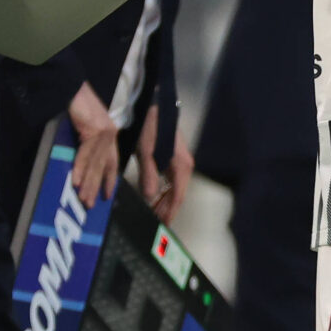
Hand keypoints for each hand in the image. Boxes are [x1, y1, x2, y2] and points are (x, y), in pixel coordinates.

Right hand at [66, 84, 120, 208]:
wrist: (70, 87)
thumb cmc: (74, 105)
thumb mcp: (84, 127)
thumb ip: (86, 143)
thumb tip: (80, 164)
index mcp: (109, 134)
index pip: (112, 162)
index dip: (109, 179)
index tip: (107, 196)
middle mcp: (110, 134)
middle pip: (104, 167)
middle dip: (97, 187)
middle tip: (91, 206)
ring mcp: (104, 132)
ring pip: (95, 163)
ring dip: (88, 182)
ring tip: (83, 199)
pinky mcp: (95, 129)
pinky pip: (86, 153)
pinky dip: (80, 168)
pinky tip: (75, 181)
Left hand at [134, 106, 191, 221]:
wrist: (154, 106)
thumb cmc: (151, 127)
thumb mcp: (146, 152)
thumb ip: (148, 175)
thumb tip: (149, 198)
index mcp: (182, 166)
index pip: (178, 196)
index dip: (170, 212)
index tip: (163, 225)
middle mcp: (185, 165)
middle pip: (178, 194)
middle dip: (167, 208)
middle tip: (155, 221)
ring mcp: (181, 161)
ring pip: (175, 187)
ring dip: (165, 200)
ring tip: (154, 210)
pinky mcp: (175, 157)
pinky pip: (172, 179)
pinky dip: (164, 189)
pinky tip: (156, 194)